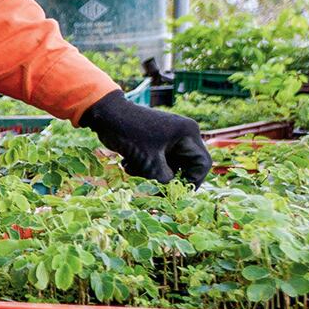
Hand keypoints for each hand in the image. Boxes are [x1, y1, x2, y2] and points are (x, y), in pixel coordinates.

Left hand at [81, 90, 213, 182]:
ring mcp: (170, 138)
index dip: (193, 181)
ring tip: (133, 170)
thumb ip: (164, 179)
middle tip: (152, 188)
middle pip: (185, 166)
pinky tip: (128, 165)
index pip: (202, 163)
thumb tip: (171, 193)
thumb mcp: (148, 161)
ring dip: (152, 174)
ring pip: (170, 166)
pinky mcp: (157, 142)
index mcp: (188, 134)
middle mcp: (183, 135)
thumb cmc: (129, 134)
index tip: (178, 193)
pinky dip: (146, 168)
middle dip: (167, 178)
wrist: (106, 115)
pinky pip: (159, 161)